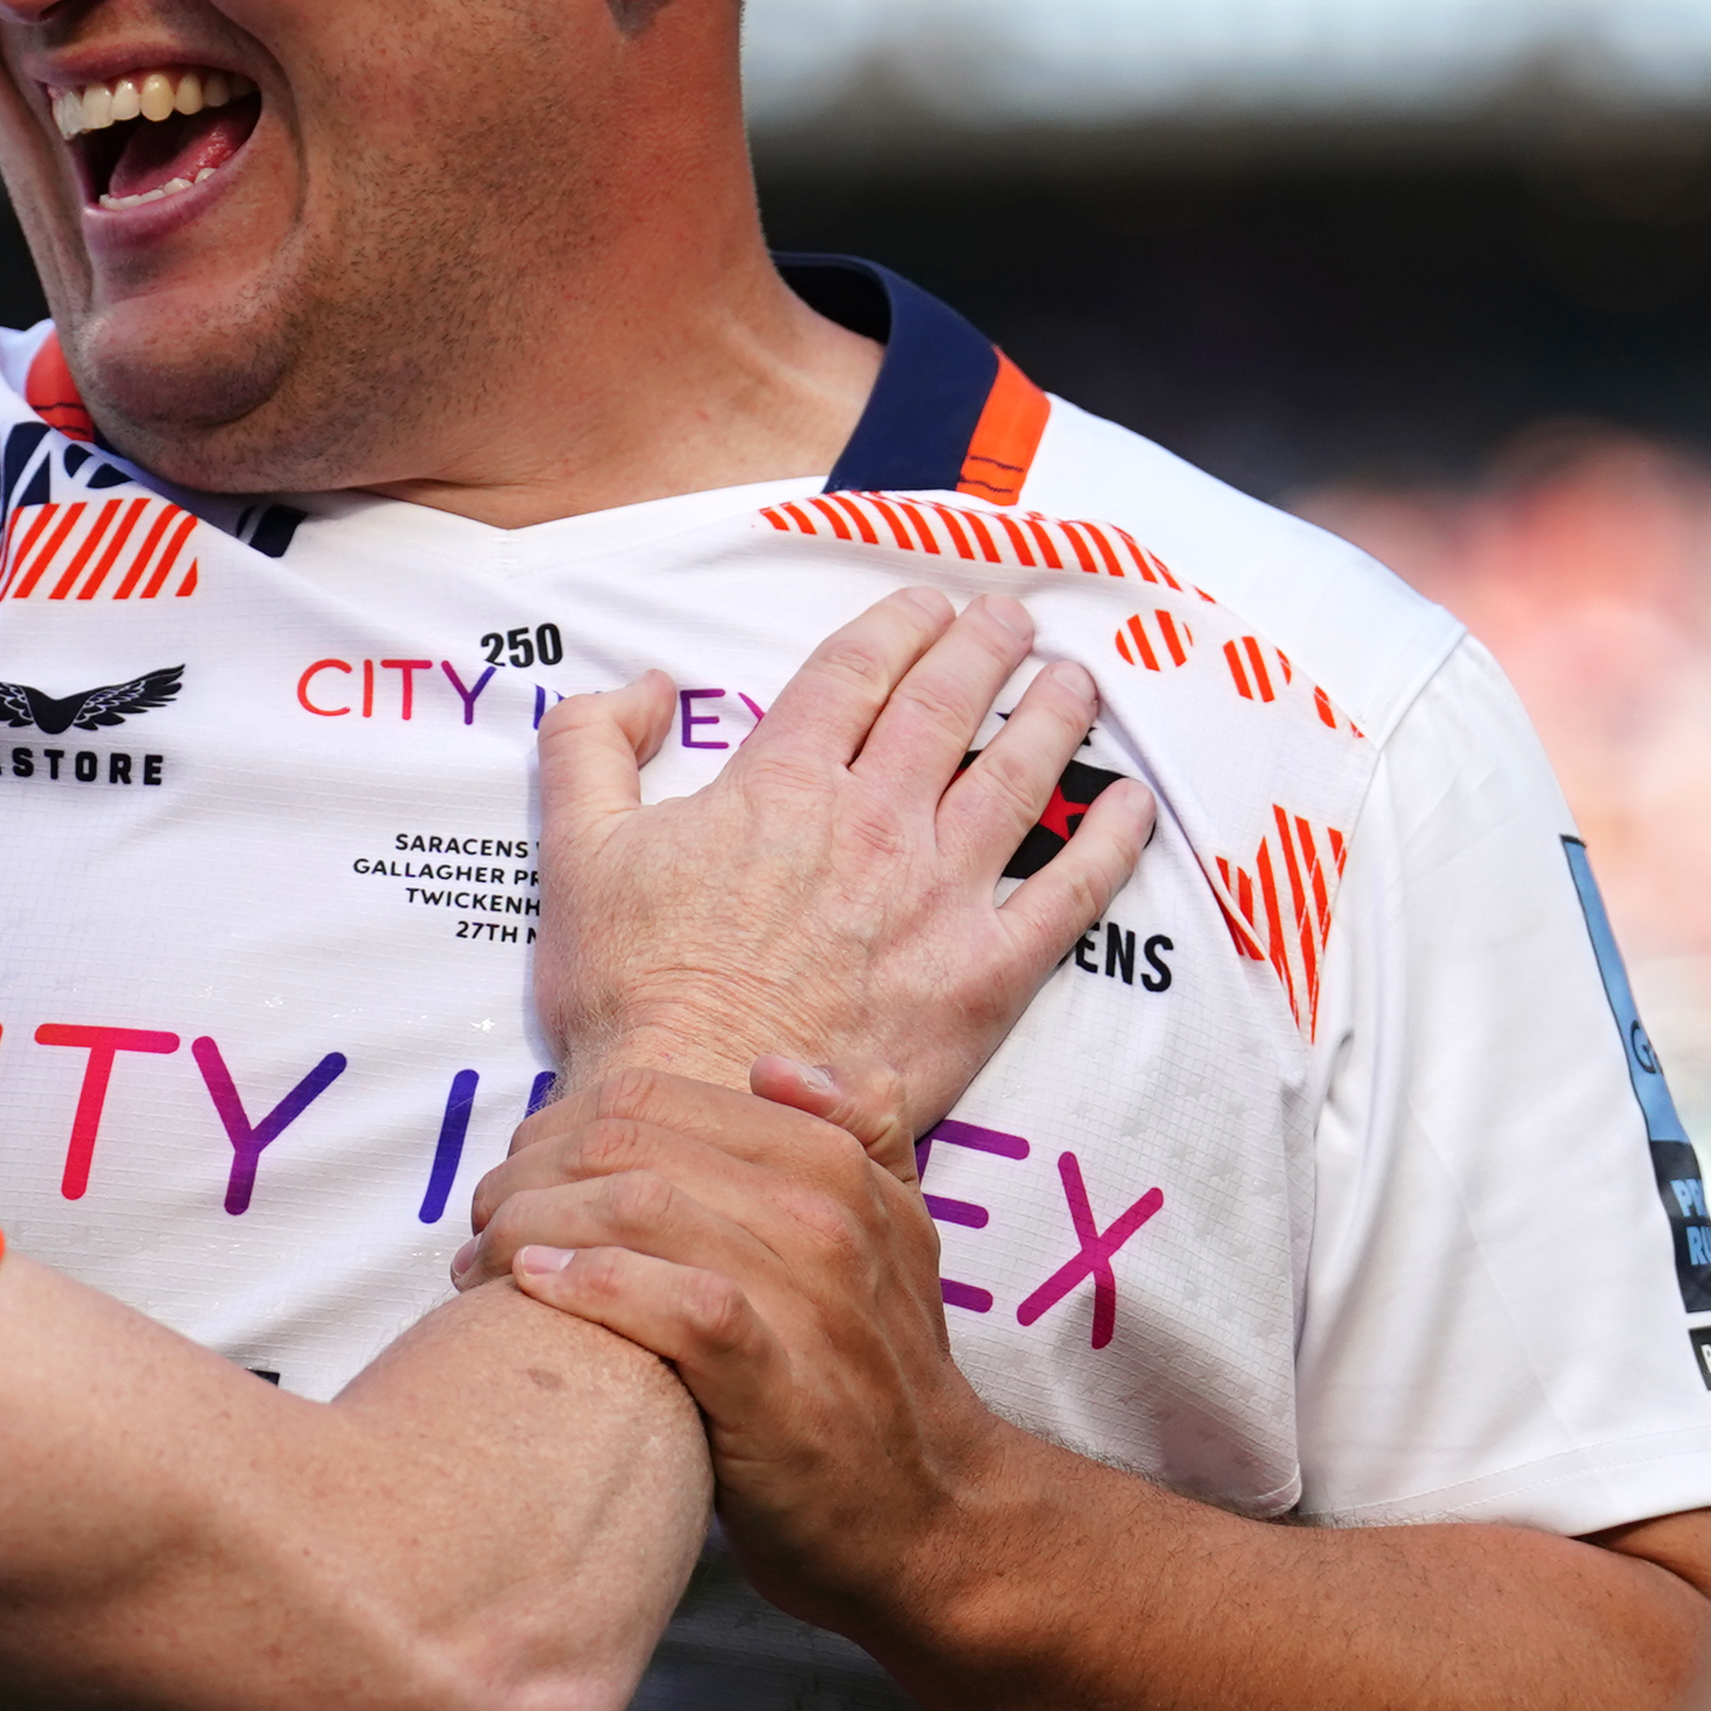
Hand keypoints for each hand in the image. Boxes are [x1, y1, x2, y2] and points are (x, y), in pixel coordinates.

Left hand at [452, 1058, 1012, 1642]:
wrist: (925, 1514)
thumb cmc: (875, 1372)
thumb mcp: (896, 1234)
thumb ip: (854, 1135)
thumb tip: (773, 1066)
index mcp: (833, 1165)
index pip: (651, 1099)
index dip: (557, 1127)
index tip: (516, 1176)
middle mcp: (824, 1217)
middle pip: (624, 1146)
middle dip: (526, 1176)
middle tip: (481, 1225)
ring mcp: (807, 1298)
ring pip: (635, 1209)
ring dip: (531, 1228)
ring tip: (483, 1266)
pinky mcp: (778, 1384)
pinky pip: (673, 1305)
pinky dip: (591, 1286)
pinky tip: (535, 1290)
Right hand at [530, 588, 1150, 1108]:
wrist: (703, 1106)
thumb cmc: (633, 990)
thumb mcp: (578, 848)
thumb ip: (593, 744)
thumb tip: (648, 684)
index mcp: (781, 783)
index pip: (855, 671)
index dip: (898, 624)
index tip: (927, 604)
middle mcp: (874, 821)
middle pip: (945, 705)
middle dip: (984, 647)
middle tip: (1011, 620)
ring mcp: (939, 895)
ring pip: (1016, 778)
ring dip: (1053, 717)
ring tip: (1075, 683)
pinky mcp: (984, 974)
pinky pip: (1070, 894)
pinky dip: (1109, 843)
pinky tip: (1132, 806)